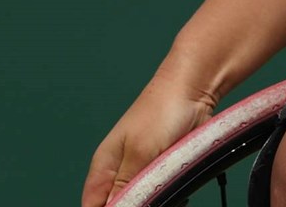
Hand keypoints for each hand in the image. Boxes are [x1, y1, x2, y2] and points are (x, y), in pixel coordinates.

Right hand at [81, 78, 216, 206]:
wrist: (194, 90)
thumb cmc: (160, 112)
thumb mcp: (139, 154)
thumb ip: (124, 186)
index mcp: (104, 169)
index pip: (92, 206)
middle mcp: (120, 173)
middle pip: (119, 204)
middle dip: (134, 206)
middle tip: (152, 201)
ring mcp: (144, 171)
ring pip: (142, 200)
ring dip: (153, 201)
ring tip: (166, 192)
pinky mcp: (164, 169)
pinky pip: (161, 192)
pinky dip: (170, 196)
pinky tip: (179, 194)